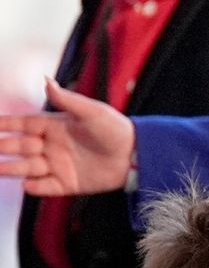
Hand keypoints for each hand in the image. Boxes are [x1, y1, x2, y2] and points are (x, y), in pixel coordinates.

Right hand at [0, 78, 134, 195]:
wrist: (135, 155)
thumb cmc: (115, 129)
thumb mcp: (92, 112)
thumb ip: (67, 100)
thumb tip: (46, 80)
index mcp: (56, 126)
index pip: (24, 125)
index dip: (6, 124)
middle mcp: (52, 146)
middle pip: (20, 147)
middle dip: (3, 146)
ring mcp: (57, 165)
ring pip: (27, 168)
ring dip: (12, 168)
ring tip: (0, 168)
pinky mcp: (66, 183)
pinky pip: (44, 187)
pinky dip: (35, 187)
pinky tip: (28, 184)